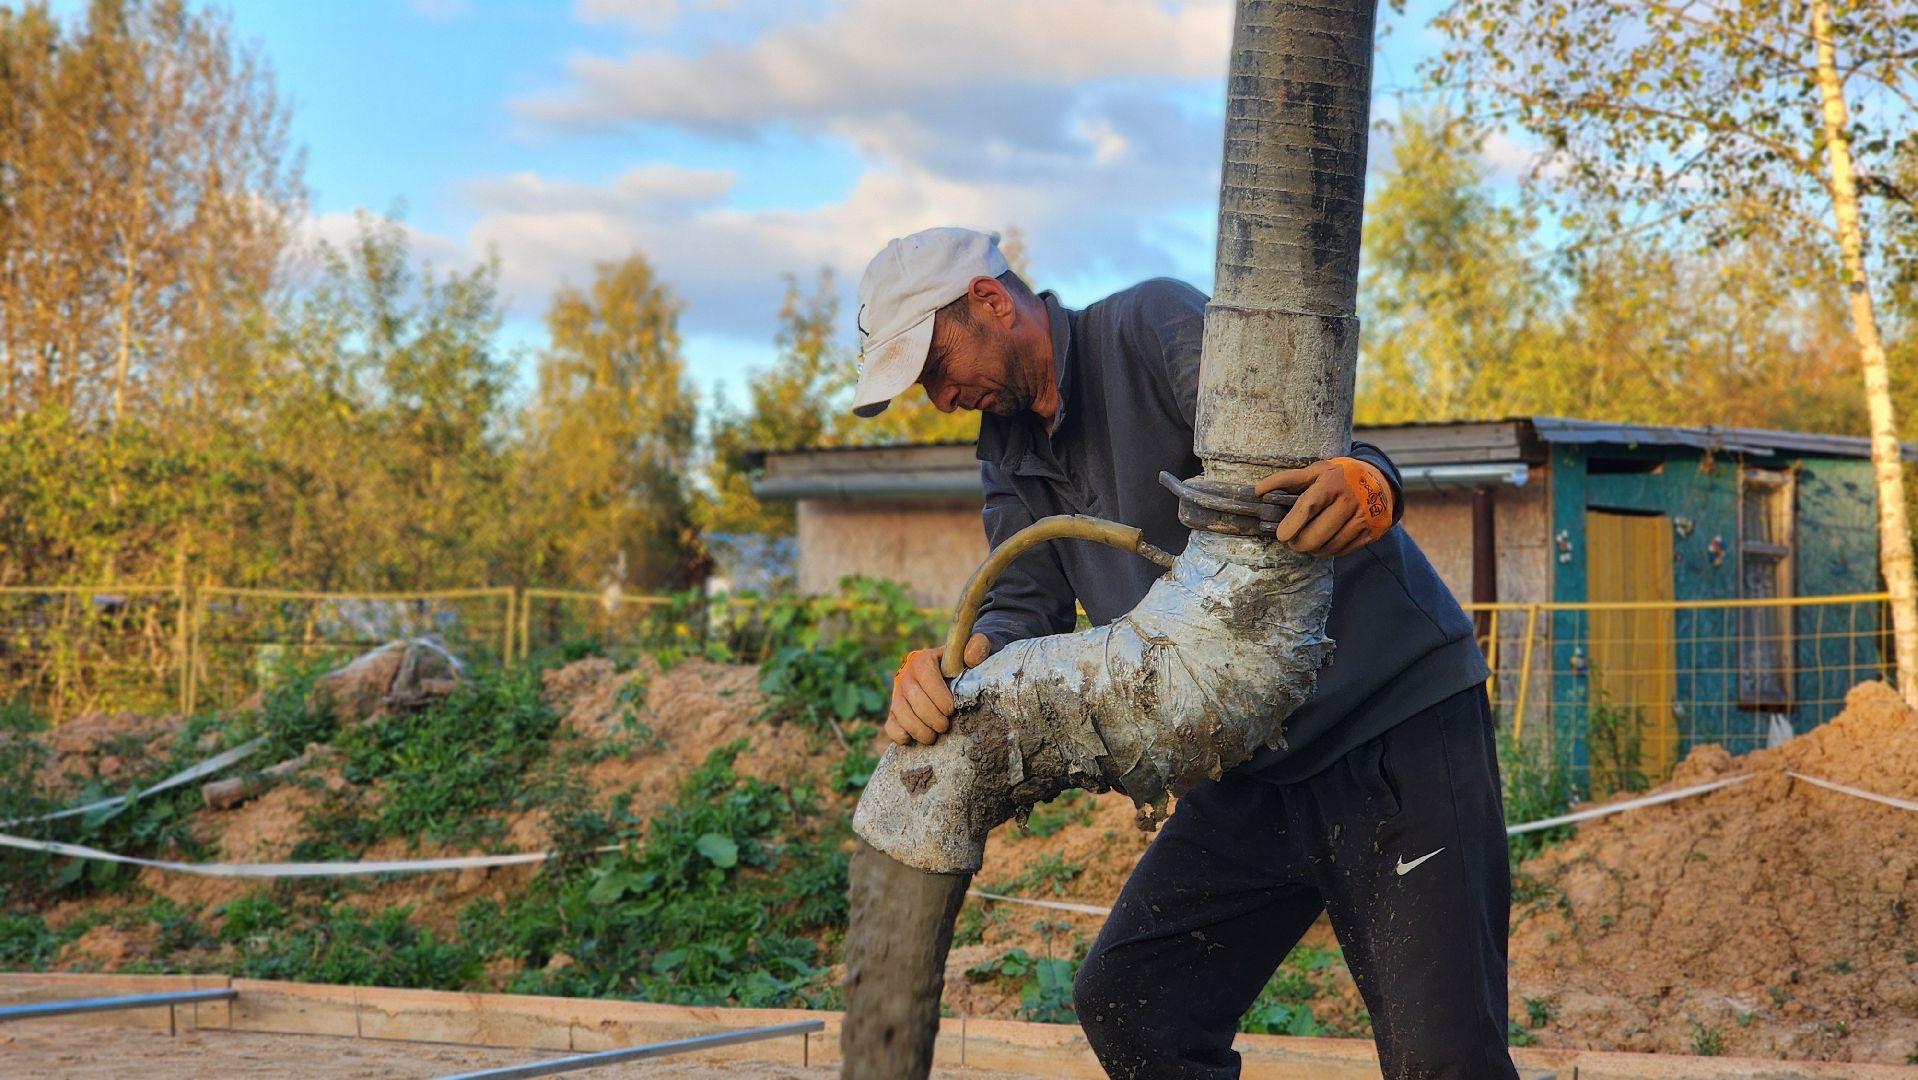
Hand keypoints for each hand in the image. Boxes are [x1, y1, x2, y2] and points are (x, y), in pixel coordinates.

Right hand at [885, 633, 991, 745]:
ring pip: (900, 712)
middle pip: (913, 697)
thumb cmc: (962, 666)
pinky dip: (899, 734)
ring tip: (933, 736)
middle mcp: (906, 676)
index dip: (938, 695)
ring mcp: (898, 695)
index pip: (926, 676)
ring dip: (917, 728)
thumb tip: (972, 657)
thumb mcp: (971, 653)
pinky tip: (913, 739)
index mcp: (923, 660)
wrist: (949, 675)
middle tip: (944, 726)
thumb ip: (976, 648)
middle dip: (930, 716)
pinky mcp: (894, 712)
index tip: (951, 709)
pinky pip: (890, 724)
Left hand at [1254, 457, 1393, 556]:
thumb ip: (1287, 480)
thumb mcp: (1315, 470)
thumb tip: (1258, 491)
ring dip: (1313, 549)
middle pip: (1316, 535)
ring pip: (1329, 547)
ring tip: (1308, 541)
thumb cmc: (1339, 475)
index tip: (1281, 535)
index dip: (1292, 524)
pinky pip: (1343, 551)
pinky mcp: (1371, 532)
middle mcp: (1349, 501)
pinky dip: (1330, 550)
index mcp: (1331, 482)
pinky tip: (1325, 542)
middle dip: (1299, 543)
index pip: (1308, 507)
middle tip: (1292, 541)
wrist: (1379, 479)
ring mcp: (1362, 518)